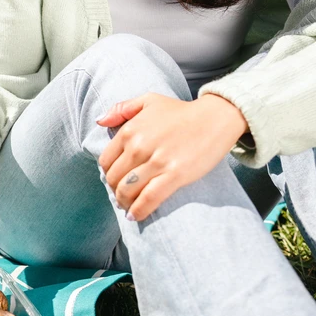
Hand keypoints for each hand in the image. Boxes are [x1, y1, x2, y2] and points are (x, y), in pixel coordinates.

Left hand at [97, 93, 247, 221]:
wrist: (215, 118)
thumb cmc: (181, 111)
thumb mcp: (148, 100)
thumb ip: (121, 109)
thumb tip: (100, 121)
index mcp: (130, 130)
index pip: (106, 161)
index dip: (108, 174)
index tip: (116, 180)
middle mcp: (139, 146)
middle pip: (115, 179)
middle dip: (115, 191)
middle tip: (122, 196)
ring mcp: (157, 161)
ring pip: (128, 190)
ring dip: (124, 203)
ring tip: (128, 207)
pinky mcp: (175, 175)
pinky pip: (149, 198)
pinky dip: (139, 210)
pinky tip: (136, 215)